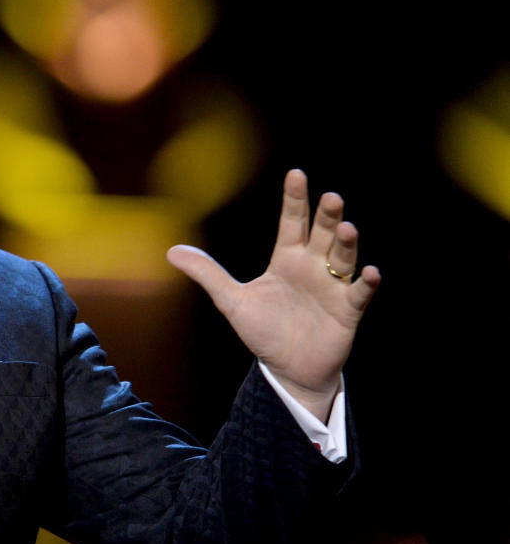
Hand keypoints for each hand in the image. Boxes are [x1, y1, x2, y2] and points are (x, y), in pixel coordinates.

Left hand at [166, 169, 380, 419]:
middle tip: (331, 197)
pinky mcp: (347, 311)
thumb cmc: (264, 331)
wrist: (288, 369)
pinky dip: (366, 283)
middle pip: (322, 234)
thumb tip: (171, 251)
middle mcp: (313, 267)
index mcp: (287, 259)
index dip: (294, 200)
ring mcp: (333, 287)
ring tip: (347, 227)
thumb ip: (208, 274)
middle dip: (327, 216)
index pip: (292, 223)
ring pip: (342, 258)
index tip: (296, 174)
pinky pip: (359, 294)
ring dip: (347, 244)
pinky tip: (372, 272)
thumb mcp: (232, 301)